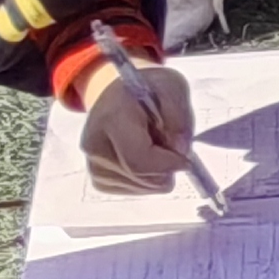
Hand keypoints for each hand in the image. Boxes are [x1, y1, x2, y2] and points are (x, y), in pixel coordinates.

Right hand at [82, 62, 201, 197]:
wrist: (118, 96)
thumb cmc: (147, 91)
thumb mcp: (172, 87)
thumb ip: (179, 116)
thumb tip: (179, 150)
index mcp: (112, 118)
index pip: (138, 159)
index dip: (168, 164)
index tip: (185, 158)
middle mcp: (94, 145)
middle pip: (142, 177)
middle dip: (167, 168)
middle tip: (170, 146)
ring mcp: (93, 165)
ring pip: (142, 188)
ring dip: (158, 173)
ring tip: (153, 146)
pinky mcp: (98, 179)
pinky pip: (135, 191)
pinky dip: (148, 180)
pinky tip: (144, 158)